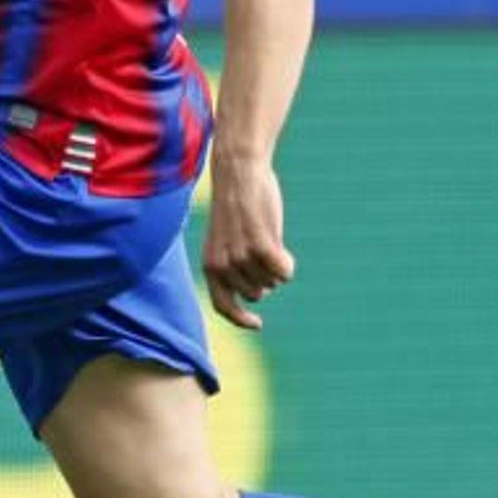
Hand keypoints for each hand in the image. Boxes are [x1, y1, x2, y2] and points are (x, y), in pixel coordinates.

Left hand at [202, 153, 295, 329]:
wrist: (238, 174)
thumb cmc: (237, 206)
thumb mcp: (227, 240)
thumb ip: (235, 266)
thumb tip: (258, 293)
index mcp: (210, 266)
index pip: (224, 306)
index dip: (241, 319)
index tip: (258, 324)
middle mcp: (222, 267)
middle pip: (259, 292)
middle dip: (265, 276)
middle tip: (261, 245)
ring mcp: (241, 258)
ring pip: (273, 282)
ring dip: (276, 264)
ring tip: (265, 235)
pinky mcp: (260, 247)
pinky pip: (284, 271)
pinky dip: (287, 262)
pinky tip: (280, 242)